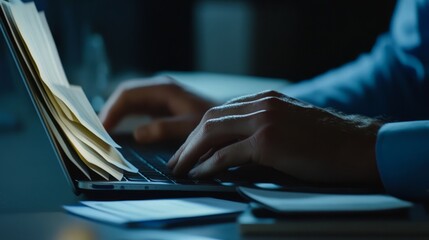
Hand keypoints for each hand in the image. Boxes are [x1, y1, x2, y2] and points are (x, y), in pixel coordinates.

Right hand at [99, 76, 214, 142]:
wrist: (227, 120)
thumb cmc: (211, 121)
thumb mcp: (189, 127)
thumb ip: (164, 129)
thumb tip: (137, 133)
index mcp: (163, 89)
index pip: (127, 94)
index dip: (111, 110)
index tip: (101, 128)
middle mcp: (159, 88)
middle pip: (124, 95)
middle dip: (108, 111)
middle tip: (96, 132)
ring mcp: (159, 95)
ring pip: (129, 101)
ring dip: (115, 115)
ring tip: (102, 133)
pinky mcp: (161, 104)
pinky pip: (137, 108)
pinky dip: (125, 118)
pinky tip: (118, 131)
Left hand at [167, 90, 382, 185]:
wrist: (357, 146)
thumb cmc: (327, 141)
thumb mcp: (290, 123)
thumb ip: (263, 126)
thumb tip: (236, 146)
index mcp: (265, 99)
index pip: (220, 111)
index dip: (199, 130)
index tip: (190, 146)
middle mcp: (261, 104)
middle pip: (209, 119)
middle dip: (188, 141)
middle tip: (177, 160)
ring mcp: (264, 121)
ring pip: (212, 132)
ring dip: (191, 152)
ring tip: (181, 168)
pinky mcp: (268, 142)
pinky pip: (226, 153)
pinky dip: (209, 164)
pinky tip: (200, 173)